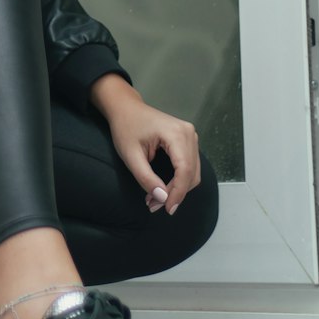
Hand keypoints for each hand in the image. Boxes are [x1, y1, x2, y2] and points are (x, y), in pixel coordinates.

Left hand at [89, 75, 200, 214]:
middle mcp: (188, 133)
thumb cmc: (126, 127)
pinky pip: (189, 166)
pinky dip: (178, 180)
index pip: (185, 170)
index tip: (167, 209)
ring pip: (192, 172)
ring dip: (177, 189)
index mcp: (176, 133)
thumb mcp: (130, 155)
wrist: (126, 108)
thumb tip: (162, 198)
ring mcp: (190, 136)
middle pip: (191, 174)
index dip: (178, 193)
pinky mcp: (187, 140)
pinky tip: (163, 188)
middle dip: (175, 193)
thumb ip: (146, 177)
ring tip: (156, 198)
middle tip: (154, 204)